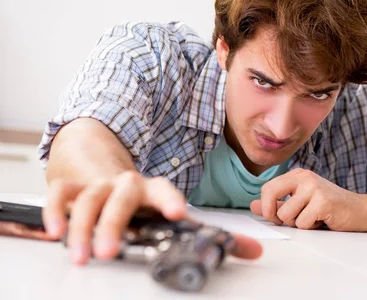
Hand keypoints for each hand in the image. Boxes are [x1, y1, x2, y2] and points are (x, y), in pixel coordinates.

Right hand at [43, 171, 261, 264]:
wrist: (102, 166)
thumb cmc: (142, 199)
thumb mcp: (172, 213)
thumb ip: (214, 235)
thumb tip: (256, 253)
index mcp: (153, 190)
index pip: (164, 188)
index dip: (170, 199)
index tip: (177, 212)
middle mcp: (126, 184)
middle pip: (122, 197)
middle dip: (115, 224)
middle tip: (111, 252)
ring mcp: (98, 185)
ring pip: (89, 200)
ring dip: (82, 227)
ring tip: (82, 255)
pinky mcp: (72, 188)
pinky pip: (61, 195)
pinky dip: (57, 211)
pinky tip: (55, 232)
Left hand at [250, 169, 366, 230]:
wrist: (360, 210)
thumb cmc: (330, 207)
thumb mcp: (300, 203)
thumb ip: (277, 203)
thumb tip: (253, 205)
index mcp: (297, 175)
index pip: (267, 188)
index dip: (267, 206)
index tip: (277, 216)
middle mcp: (304, 177)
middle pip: (271, 195)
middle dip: (275, 214)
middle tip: (290, 220)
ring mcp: (314, 188)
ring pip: (286, 215)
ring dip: (298, 223)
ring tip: (313, 218)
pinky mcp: (323, 201)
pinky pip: (302, 223)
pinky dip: (311, 228)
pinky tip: (322, 221)